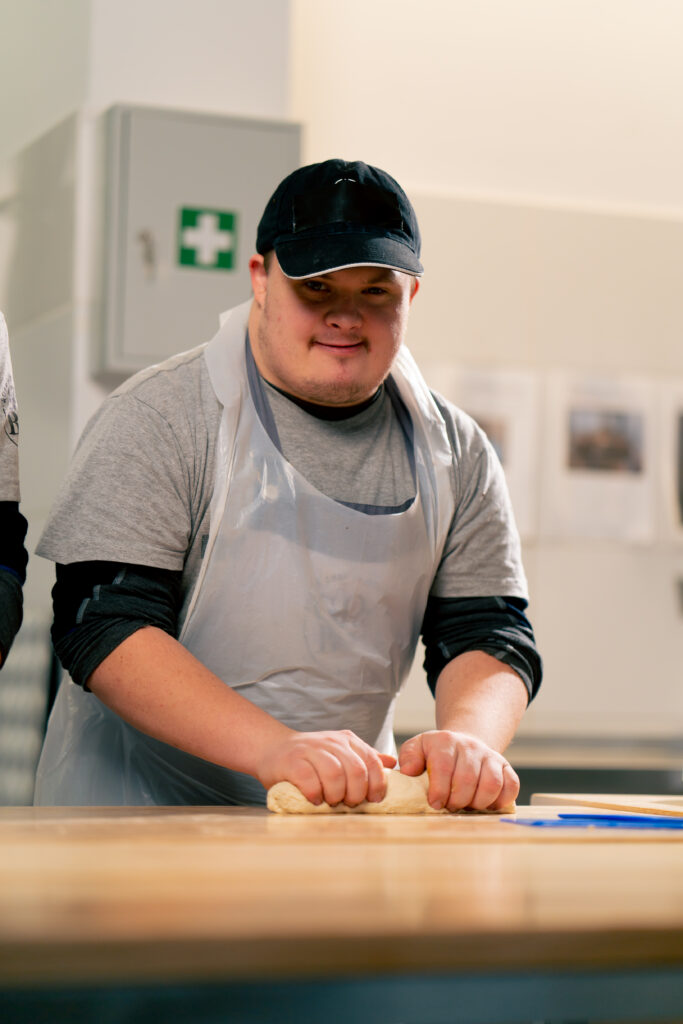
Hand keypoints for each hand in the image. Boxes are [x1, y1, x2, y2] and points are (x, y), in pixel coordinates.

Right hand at [259, 729, 396, 806]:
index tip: (373, 800)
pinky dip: (315, 794)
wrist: (272, 748)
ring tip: (330, 802)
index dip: (377, 784)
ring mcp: (310, 749)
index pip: (372, 761)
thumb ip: (364, 759)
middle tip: (349, 804)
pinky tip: (315, 800)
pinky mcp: (292, 761)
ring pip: (335, 774)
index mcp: (347, 740)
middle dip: (356, 793)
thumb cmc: (311, 758)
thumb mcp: (340, 753)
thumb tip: (393, 764)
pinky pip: (310, 780)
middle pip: (356, 770)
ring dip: (336, 795)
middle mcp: (330, 742)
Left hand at [398, 730, 518, 810]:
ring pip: (491, 784)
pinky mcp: (506, 767)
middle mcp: (470, 746)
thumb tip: (407, 771)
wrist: (463, 743)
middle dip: (457, 800)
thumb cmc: (437, 753)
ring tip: (467, 805)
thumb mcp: (417, 748)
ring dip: (478, 802)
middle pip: (467, 779)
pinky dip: (500, 800)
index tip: (435, 803)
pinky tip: (486, 804)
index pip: (443, 767)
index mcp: (445, 741)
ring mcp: (490, 756)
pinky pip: (511, 785)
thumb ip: (408, 757)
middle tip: (450, 806)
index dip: (438, 790)